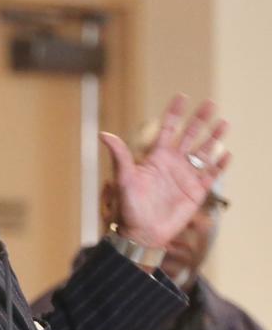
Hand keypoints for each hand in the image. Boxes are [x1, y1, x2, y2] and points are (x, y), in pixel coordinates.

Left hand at [99, 94, 230, 248]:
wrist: (141, 234)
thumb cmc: (129, 207)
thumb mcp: (124, 179)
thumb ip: (119, 156)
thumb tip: (103, 134)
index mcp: (156, 158)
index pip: (167, 129)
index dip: (174, 113)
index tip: (182, 96)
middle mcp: (172, 163)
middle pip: (190, 136)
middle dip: (200, 120)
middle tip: (211, 103)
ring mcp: (185, 176)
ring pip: (204, 152)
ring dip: (214, 138)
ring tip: (224, 123)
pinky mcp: (196, 192)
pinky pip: (211, 175)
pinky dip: (219, 164)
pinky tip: (226, 154)